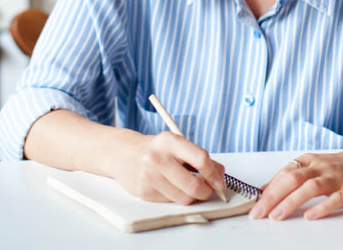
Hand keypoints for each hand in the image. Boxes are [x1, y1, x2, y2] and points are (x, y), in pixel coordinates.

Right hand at [110, 131, 226, 204]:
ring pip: (184, 197)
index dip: (214, 174)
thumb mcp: (177, 145)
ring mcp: (150, 176)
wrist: (123, 154)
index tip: (219, 182)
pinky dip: (177, 197)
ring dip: (193, 197)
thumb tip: (220, 175)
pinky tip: (171, 187)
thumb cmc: (156, 150)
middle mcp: (158, 158)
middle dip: (206, 192)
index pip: (201, 159)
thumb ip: (199, 158)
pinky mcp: (144, 192)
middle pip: (194, 185)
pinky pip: (171, 201)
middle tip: (209, 191)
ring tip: (190, 188)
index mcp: (170, 141)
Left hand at [250, 149, 342, 220]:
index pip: (283, 173)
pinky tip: (309, 216)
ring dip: (291, 201)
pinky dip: (322, 207)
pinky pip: (335, 198)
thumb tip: (265, 190)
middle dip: (273, 196)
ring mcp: (335, 177)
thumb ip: (290, 177)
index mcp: (308, 160)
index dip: (268, 189)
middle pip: (292, 178)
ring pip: (310, 187)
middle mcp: (320, 166)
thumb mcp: (312, 167)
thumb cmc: (338, 167)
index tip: (255, 205)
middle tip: (259, 213)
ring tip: (277, 216)